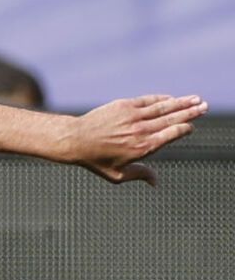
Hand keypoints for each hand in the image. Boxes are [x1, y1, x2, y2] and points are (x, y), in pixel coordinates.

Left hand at [56, 94, 207, 184]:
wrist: (75, 140)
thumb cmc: (95, 160)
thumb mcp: (117, 175)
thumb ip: (139, 175)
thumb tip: (156, 182)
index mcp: (142, 148)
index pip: (171, 135)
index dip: (183, 129)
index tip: (190, 126)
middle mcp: (140, 131)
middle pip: (172, 119)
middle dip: (190, 112)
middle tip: (204, 107)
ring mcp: (133, 116)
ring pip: (163, 107)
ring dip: (182, 102)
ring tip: (196, 99)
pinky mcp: (124, 105)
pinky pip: (148, 100)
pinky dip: (162, 98)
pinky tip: (172, 98)